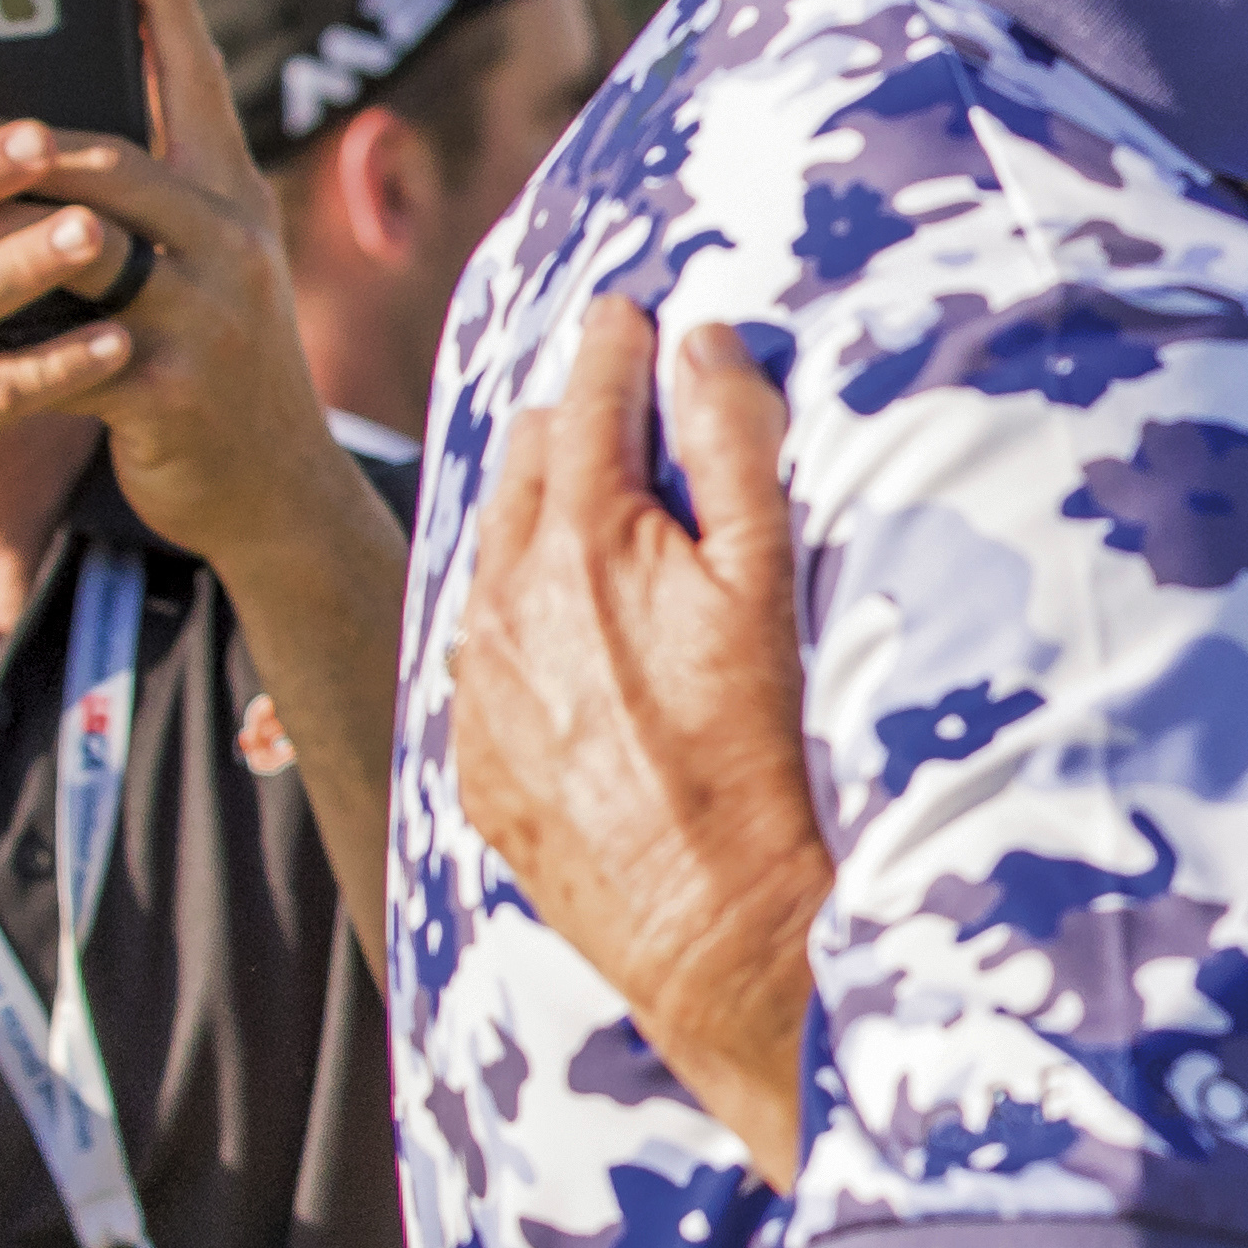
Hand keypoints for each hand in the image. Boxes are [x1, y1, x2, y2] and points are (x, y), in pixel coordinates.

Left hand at [35, 0, 376, 578]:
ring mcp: (209, 313)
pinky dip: (8, 330)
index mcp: (233, 199)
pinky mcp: (172, 386)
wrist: (276, 494)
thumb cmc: (215, 366)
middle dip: (25, 131)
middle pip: (115, 156)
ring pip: (82, 242)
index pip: (198, 79)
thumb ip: (149, 199)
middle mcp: (231, 241)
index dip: (168, 2)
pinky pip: (70, 342)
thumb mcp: (202, 267)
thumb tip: (46, 131)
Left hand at [454, 294, 831, 1177]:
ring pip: (493, 556)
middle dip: (575, 423)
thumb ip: (734, 446)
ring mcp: (481, 686)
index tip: (634, 315)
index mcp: (584, 537)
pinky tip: (574, 645)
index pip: (591, 393)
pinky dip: (522, 626)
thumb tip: (702, 343)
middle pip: (529, 460)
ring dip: (542, 525)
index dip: (619, 343)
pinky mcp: (477, 762)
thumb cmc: (765, 754)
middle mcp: (507, 599)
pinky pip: (482, 658)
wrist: (718, 932)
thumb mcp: (770, 582)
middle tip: (621, 410)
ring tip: (596, 520)